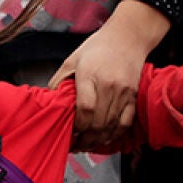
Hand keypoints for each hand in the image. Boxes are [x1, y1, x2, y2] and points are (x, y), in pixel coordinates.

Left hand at [52, 3, 169, 145]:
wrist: (128, 37)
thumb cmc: (97, 48)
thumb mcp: (72, 60)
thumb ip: (59, 81)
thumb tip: (49, 102)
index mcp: (90, 75)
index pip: (84, 109)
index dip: (77, 127)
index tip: (69, 132)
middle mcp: (109, 85)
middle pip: (97, 122)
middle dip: (84, 139)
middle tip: (74, 145)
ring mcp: (123, 92)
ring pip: (110, 126)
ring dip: (97, 141)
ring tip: (85, 145)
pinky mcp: (133, 96)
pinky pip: (125, 123)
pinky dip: (113, 135)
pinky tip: (103, 139)